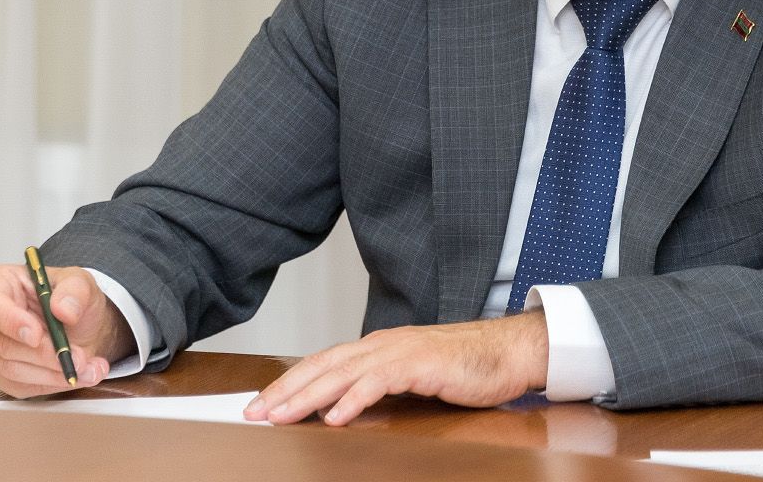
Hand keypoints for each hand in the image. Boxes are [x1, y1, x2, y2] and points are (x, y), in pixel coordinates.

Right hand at [0, 262, 134, 397]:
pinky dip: (51, 384)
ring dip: (53, 373)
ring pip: (12, 370)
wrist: (78, 324)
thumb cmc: (68, 298)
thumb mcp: (80, 282)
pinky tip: (76, 375)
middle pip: (4, 344)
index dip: (11, 322)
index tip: (36, 335)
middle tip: (78, 357)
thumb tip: (63, 308)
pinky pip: (19, 386)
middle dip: (45, 354)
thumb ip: (74, 290)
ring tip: (86, 367)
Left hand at [243, 310, 547, 425]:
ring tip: (282, 417)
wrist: (508, 351)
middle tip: (254, 413)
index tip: (261, 405)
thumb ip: (379, 385)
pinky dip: (354, 398)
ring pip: (343, 373)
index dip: (289, 383)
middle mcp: (382, 344)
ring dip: (308, 396)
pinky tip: (336, 417)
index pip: (323, 363)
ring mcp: (401, 352)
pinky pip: (380, 381)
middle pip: (323, 365)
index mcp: (377, 347)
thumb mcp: (411, 376)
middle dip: (285, 390)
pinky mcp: (421, 364)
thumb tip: (341, 408)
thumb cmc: (464, 367)